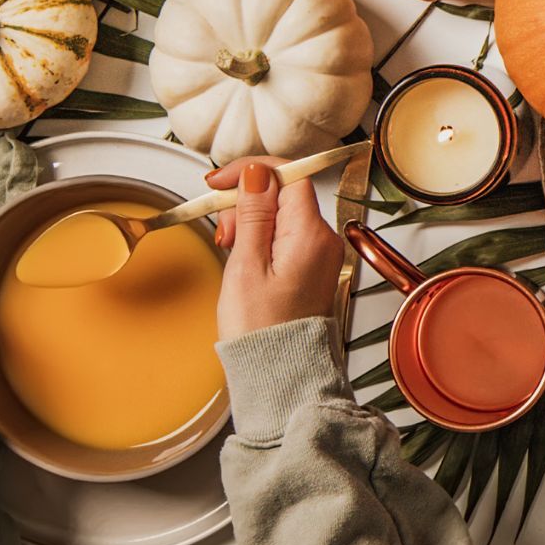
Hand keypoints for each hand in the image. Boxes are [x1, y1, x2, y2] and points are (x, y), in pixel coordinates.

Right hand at [210, 159, 345, 340]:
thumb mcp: (246, 266)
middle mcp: (324, 239)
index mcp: (311, 234)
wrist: (280, 373)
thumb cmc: (262, 331)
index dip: (253, 170)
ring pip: (282, 213)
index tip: (220, 182)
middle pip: (284, 192)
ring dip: (250, 220)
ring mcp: (320, 253)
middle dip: (247, 200)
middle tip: (223, 231)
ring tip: (230, 248)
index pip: (290, 175)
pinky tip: (243, 256)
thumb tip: (257, 174)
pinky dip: (261, 237)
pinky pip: (286, 234)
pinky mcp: (311, 265)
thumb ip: (253, 214)